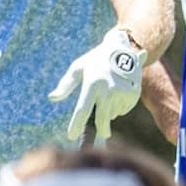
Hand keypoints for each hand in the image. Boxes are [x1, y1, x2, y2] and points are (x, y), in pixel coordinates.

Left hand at [48, 26, 144, 141]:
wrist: (122, 48)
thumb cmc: (95, 60)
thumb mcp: (78, 68)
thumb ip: (66, 85)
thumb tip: (52, 98)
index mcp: (92, 83)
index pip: (82, 109)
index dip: (76, 124)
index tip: (71, 136)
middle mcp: (108, 89)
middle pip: (102, 118)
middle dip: (102, 129)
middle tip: (103, 136)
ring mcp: (122, 91)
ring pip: (113, 113)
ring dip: (109, 111)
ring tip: (109, 93)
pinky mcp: (133, 93)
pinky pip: (123, 109)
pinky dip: (119, 106)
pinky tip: (119, 93)